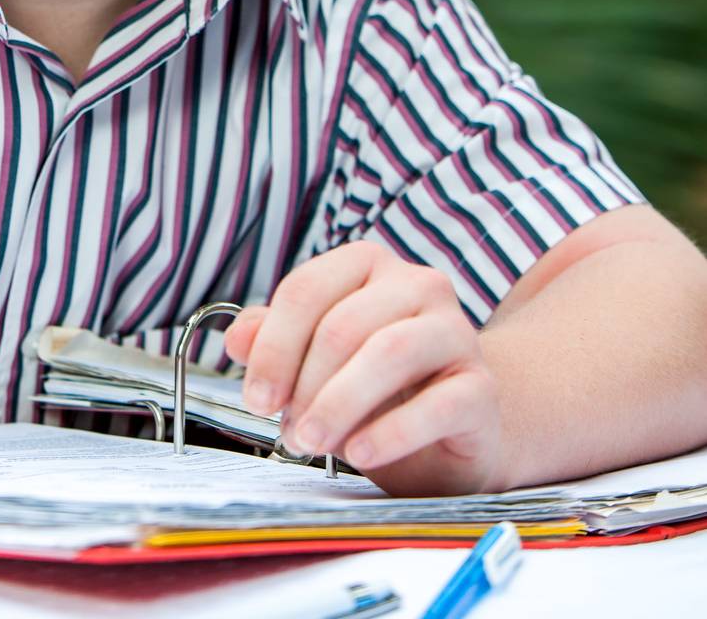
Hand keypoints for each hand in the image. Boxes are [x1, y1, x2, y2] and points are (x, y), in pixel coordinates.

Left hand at [225, 242, 503, 495]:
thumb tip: (238, 339)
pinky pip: (438, 404)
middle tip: (287, 433)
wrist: (454, 429)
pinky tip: (360, 454)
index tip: (256, 398)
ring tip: (314, 443)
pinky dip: (391, 432)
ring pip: (389, 352)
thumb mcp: (319, 361)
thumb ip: (278, 341)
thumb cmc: (378, 387)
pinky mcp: (481, 386)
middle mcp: (417, 284)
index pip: (307, 289)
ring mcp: (456, 331)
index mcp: (368, 265)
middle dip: (304, 384)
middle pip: (343, 324)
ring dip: (339, 404)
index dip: (274, 347)